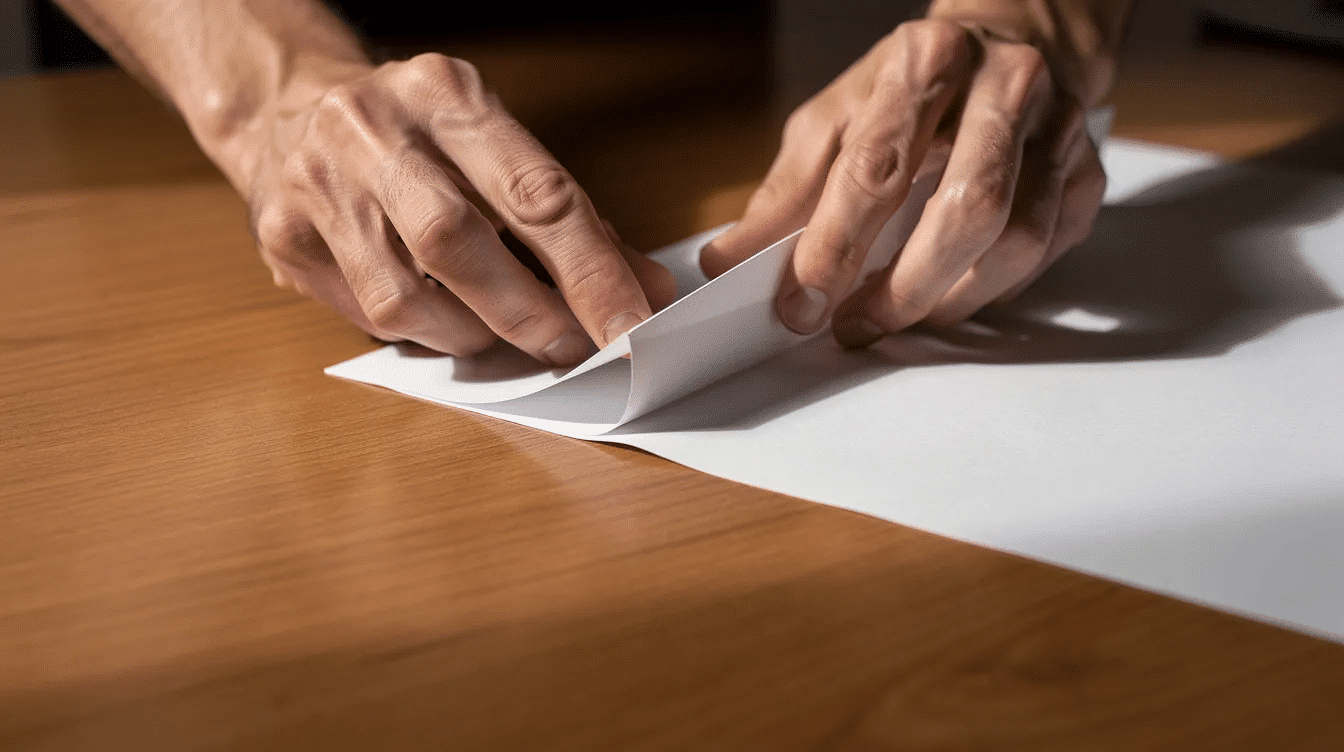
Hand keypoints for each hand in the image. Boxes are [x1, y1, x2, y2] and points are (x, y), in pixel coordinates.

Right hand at [246, 53, 674, 364]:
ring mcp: (317, 184)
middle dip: (528, 312)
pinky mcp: (284, 237)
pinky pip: (368, 315)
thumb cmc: (416, 136)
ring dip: (471, 332)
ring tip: (499, 331)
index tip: (632, 321)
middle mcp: (372, 129)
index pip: (533, 190)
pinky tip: (443, 320)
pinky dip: (424, 334)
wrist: (286, 110)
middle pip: (457, 241)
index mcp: (444, 93)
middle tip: (572, 347)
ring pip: (405, 296)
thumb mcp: (493, 145)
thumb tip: (644, 287)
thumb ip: (570, 217)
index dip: (590, 269)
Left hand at [699, 18, 1106, 346]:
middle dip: (905, 288)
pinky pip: (1047, 251)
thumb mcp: (835, 119)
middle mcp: (1004, 86)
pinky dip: (993, 289)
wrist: (1012, 39)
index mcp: (926, 62)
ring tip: (896, 318)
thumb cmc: (912, 87)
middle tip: (854, 326)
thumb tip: (728, 263)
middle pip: (967, 208)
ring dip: (950, 300)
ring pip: (1018, 239)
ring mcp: (1058, 129)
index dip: (836, 247)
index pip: (879, 167)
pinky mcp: (1088, 172)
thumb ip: (784, 193)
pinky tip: (951, 295)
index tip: (801, 305)